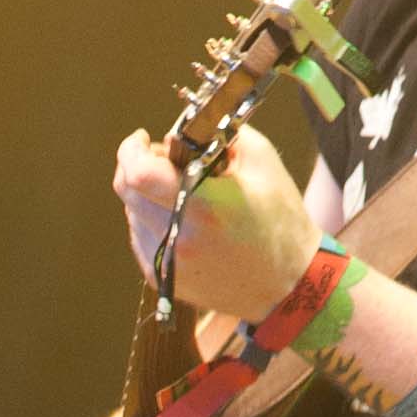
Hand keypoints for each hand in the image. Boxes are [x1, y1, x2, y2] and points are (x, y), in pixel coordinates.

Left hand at [113, 117, 316, 320]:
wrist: (288, 284)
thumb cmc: (280, 220)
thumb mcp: (261, 162)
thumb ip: (219, 135)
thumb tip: (181, 132)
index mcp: (203, 206)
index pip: (139, 174)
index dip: (132, 150)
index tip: (142, 139)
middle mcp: (178, 238)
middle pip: (128, 191)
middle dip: (139, 166)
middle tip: (168, 160)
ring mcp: (167, 264)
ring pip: (131, 214)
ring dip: (146, 195)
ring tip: (184, 193)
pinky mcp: (162, 279)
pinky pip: (140, 237)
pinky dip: (152, 219)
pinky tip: (183, 219)